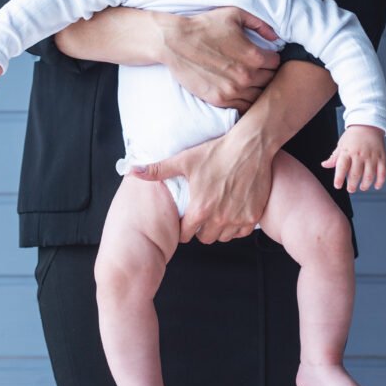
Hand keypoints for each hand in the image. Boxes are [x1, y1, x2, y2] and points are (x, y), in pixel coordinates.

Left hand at [132, 122, 273, 244]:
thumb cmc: (217, 152)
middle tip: (202, 214)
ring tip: (216, 212)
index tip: (186, 218)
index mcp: (200, 209)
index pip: (186, 235)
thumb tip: (132, 170)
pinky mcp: (253, 216)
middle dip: (201, 229)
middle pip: (204, 239)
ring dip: (218, 229)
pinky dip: (236, 226)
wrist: (250, 145)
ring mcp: (238, 219)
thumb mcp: (184, 160)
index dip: (184, 227)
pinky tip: (232, 211)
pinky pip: (241, 233)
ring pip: (223, 237)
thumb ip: (157, 170)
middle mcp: (219, 219)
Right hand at [156, 7, 279, 112]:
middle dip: (266, 74)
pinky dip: (244, 101)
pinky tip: (238, 91)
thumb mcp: (234, 14)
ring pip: (259, 97)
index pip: (276, 63)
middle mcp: (246, 76)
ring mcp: (233, 90)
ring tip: (247, 81)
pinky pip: (243, 107)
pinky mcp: (219, 100)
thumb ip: (259, 24)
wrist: (175, 42)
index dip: (271, 59)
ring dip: (256, 89)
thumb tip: (275, 37)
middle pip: (270, 81)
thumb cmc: (204, 26)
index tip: (264, 57)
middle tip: (256, 69)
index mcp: (254, 56)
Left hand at [322, 125, 385, 193]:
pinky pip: (382, 172)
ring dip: (365, 185)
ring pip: (369, 175)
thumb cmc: (352, 136)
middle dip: (352, 185)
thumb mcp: (341, 144)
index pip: (342, 166)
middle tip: (350, 189)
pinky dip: (380, 181)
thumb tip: (324, 165)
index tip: (337, 186)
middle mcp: (360, 154)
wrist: (368, 124)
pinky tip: (376, 186)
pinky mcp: (382, 157)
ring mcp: (372, 156)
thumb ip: (334, 157)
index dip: (339, 178)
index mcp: (347, 151)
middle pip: (356, 174)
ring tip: (362, 187)